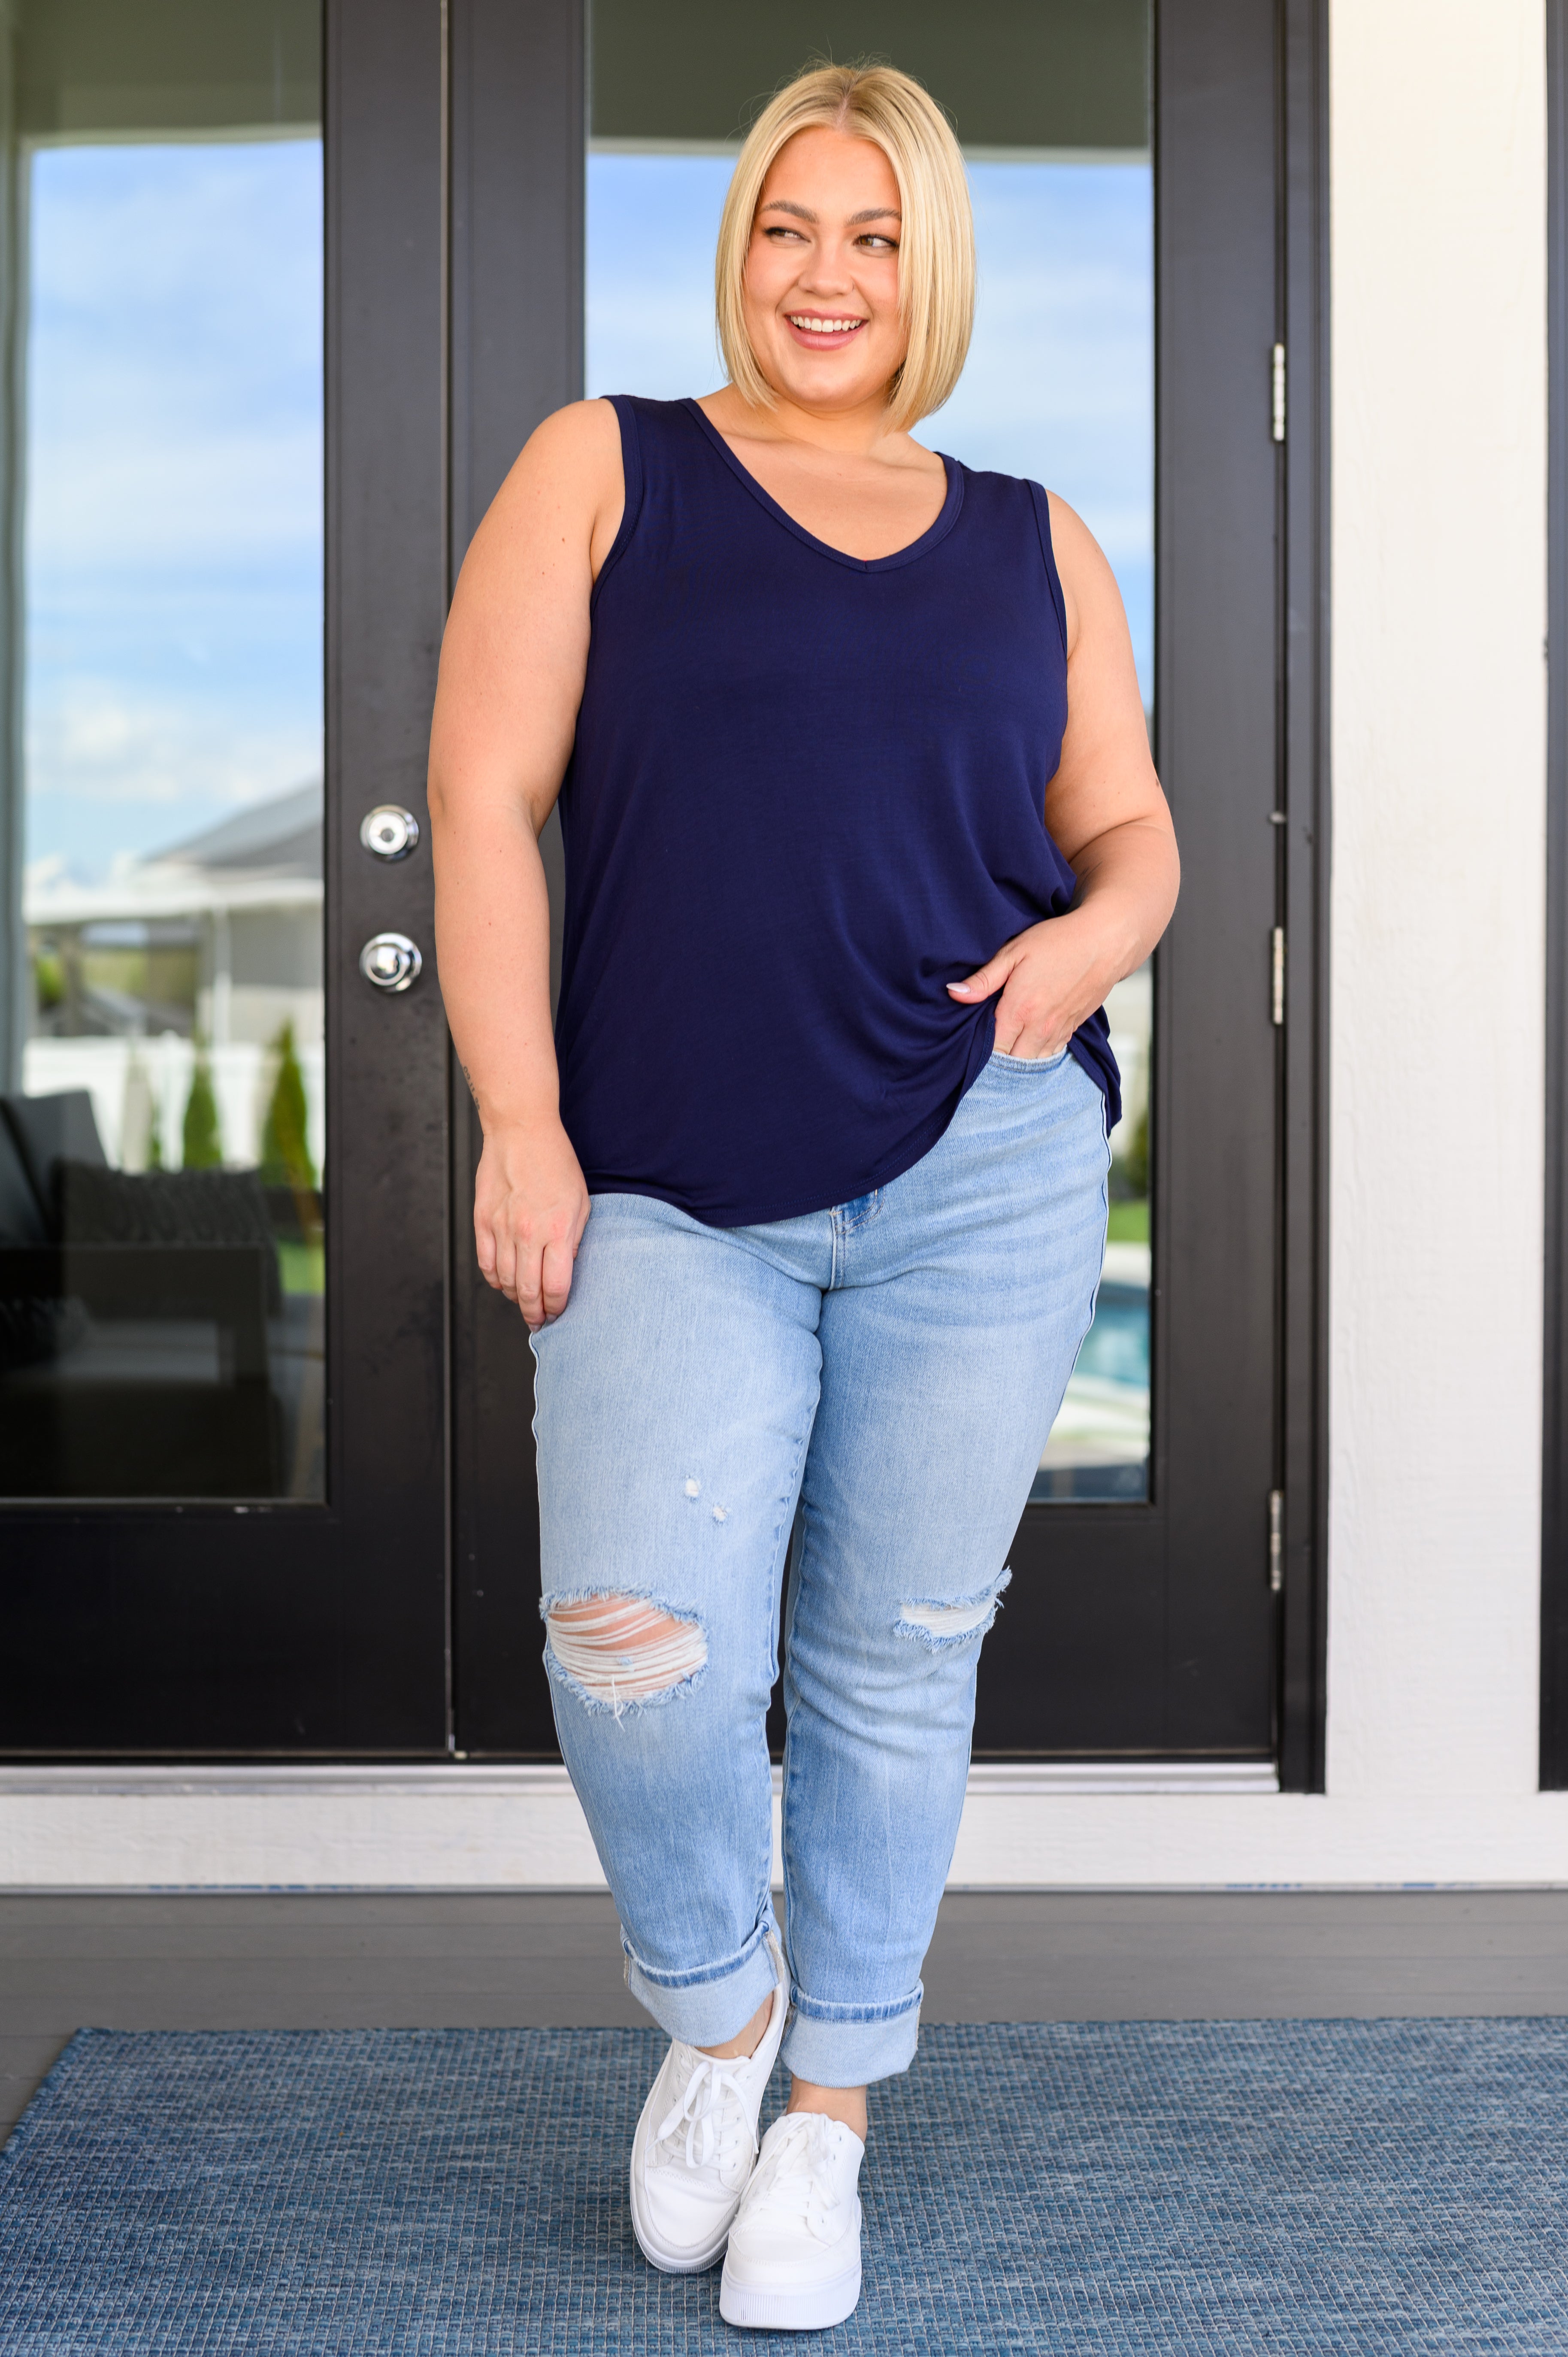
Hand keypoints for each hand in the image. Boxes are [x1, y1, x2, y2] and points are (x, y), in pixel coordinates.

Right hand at [474, 1117, 590, 1328]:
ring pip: (504, 1281)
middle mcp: (527, 1233)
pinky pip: (486, 1263)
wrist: (521, 1131)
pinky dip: (495, 1279)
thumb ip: (573, 1239)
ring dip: (515, 1298)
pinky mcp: (482, 1221)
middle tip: (540, 1322)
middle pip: (527, 1291)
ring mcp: (501, 1228)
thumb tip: (565, 1269)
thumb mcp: (581, 1202)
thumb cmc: (556, 1163)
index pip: (556, 1287)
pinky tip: (504, 1282)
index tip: (559, 1314)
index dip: (557, 1308)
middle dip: (535, 1313)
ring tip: (524, 1301)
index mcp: (556, 1230)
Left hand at [947, 910, 1115, 1059]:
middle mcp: (1039, 1026)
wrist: (1105, 941)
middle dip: (998, 1061)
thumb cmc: (1057, 941)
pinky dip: (1039, 1052)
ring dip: (1019, 1059)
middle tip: (986, 1051)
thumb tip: (953, 993)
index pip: (993, 1048)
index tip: (971, 1046)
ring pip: (1034, 1061)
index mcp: (1019, 1009)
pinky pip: (1052, 1052)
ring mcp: (1059, 1029)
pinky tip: (1030, 1043)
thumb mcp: (1014, 952)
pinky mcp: (1073, 1027)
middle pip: (1013, 1062)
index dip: (980, 1052)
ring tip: (1007, 1051)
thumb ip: (984, 979)